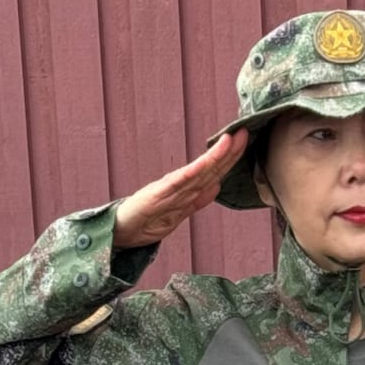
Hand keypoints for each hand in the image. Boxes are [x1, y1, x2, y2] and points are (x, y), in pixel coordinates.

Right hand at [113, 130, 247, 248]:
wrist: (119, 232)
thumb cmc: (145, 221)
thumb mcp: (178, 213)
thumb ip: (197, 200)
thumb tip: (217, 186)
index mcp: (185, 190)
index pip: (213, 172)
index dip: (229, 158)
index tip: (245, 142)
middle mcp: (178, 186)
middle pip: (209, 168)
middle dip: (228, 151)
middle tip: (245, 132)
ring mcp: (168, 190)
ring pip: (198, 173)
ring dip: (215, 157)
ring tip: (230, 140)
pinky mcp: (156, 197)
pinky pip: (178, 184)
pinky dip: (193, 173)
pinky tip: (205, 164)